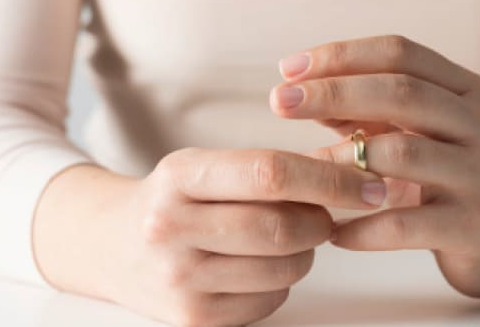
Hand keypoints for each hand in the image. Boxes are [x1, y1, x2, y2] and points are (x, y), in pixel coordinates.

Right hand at [34, 148, 385, 325]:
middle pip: (285, 226)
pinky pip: (271, 301)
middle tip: (327, 214)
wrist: (109, 244)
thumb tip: (356, 174)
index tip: (370, 185)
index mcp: (181, 175)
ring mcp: (179, 279)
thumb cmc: (174, 199)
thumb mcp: (207, 168)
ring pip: (286, 268)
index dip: (331, 179)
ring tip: (285, 237)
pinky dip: (281, 283)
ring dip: (305, 252)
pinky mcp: (191, 320)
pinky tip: (257, 265)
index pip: (272, 173)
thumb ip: (272, 170)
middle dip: (324, 220)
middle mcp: (172, 227)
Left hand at [269, 34, 479, 296]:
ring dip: (344, 158)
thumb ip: (364, 110)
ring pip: (406, 152)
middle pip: (402, 91)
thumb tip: (298, 90)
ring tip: (304, 169)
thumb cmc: (448, 174)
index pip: (400, 52)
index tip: (288, 69)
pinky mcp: (475, 226)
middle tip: (279, 102)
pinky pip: (408, 223)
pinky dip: (363, 226)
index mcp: (465, 88)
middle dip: (333, 92)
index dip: (341, 55)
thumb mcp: (413, 131)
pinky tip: (332, 232)